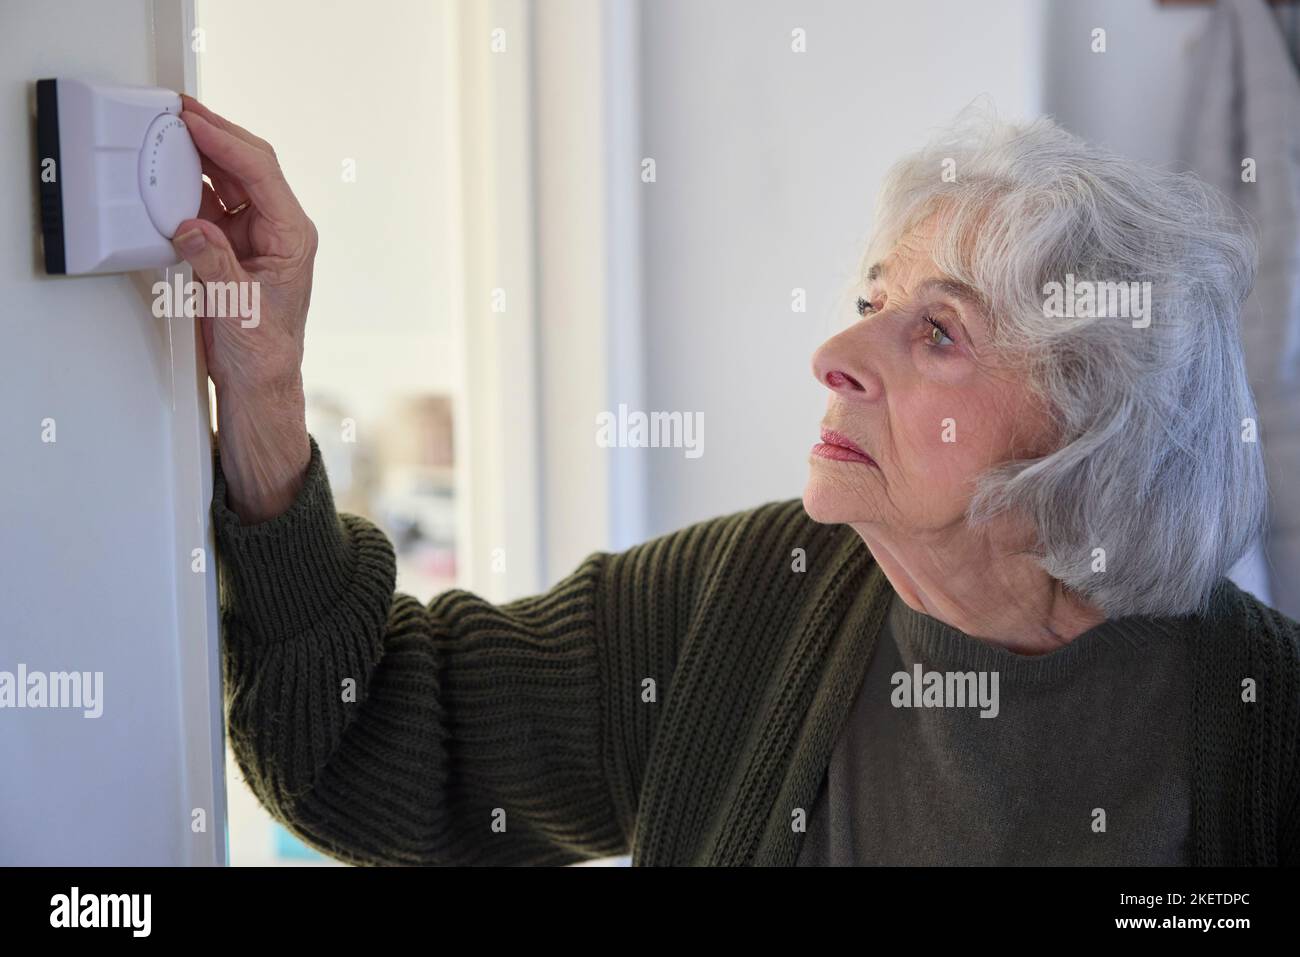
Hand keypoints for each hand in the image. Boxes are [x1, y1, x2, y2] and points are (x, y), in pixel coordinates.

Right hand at [172, 94, 316, 397]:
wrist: (258, 377)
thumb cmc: (263, 348)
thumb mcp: (236, 306)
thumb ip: (213, 262)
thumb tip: (189, 226)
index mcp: (292, 236)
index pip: (261, 173)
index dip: (226, 142)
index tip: (194, 121)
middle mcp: (277, 228)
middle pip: (248, 164)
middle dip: (215, 134)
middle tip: (180, 109)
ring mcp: (255, 233)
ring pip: (229, 178)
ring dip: (201, 154)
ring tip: (171, 129)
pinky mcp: (232, 243)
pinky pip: (210, 201)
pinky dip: (189, 184)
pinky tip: (169, 170)